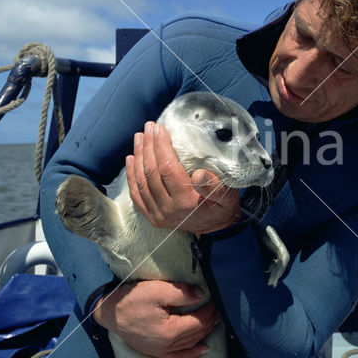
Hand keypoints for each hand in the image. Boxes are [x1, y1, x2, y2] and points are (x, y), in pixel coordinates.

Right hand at [92, 280, 219, 357]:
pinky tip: (201, 350)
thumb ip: (182, 293)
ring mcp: (160, 351)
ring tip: (214, 324)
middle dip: (209, 321)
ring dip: (203, 334)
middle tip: (218, 310)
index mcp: (170, 331)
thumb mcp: (158, 290)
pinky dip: (191, 354)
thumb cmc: (132, 299)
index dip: (209, 311)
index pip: (198, 321)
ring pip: (189, 345)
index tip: (215, 300)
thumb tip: (201, 295)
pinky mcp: (154, 352)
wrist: (109, 312)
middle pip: (196, 334)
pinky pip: (177, 357)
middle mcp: (167, 345)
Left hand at [126, 121, 240, 233]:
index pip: (167, 169)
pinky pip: (136, 195)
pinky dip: (132, 176)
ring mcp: (157, 215)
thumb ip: (213, 186)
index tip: (160, 128)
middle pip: (151, 172)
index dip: (161, 146)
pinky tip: (130, 159)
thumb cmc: (223, 208)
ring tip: (139, 138)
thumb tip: (199, 173)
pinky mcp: (152, 217)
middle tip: (149, 127)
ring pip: (141, 182)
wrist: (217, 229)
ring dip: (138, 157)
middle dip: (148, 147)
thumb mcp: (226, 196)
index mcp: (185, 202)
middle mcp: (167, 209)